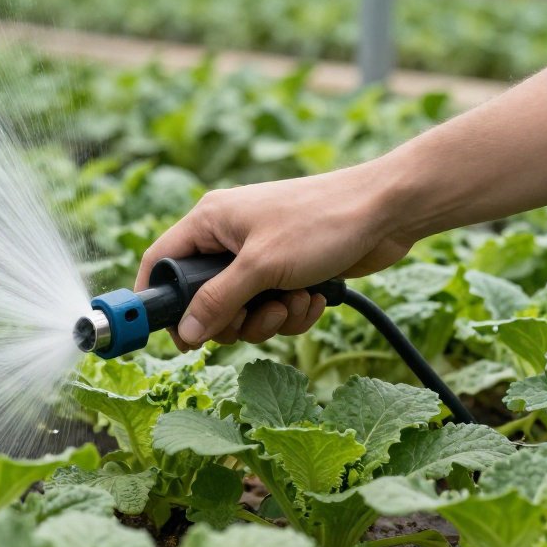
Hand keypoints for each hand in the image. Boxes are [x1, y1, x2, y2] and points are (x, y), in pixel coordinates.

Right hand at [136, 163, 413, 348]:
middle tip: (257, 316)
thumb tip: (184, 333)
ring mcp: (258, 254)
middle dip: (234, 318)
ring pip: (240, 309)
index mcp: (209, 221)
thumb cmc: (322, 222)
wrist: (388, 211)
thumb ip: (217, 301)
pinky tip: (314, 296)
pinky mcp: (287, 269)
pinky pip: (271, 307)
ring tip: (295, 300)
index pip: (161, 262)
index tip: (173, 335)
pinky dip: (292, 311)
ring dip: (269, 317)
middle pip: (203, 298)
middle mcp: (228, 237)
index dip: (159, 300)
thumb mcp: (262, 267)